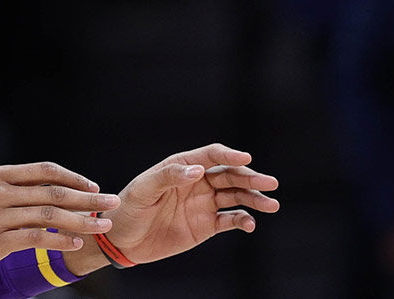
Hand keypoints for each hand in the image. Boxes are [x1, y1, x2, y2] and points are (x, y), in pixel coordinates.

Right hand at [0, 162, 120, 276]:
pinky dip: (60, 240)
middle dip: (89, 198)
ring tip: (104, 226)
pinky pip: (35, 238)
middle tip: (113, 202)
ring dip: (83, 221)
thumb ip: (11, 189)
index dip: (74, 177)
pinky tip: (76, 243)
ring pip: (50, 216)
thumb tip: (47, 192)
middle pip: (54, 193)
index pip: (44, 170)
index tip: (93, 185)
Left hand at [104, 143, 278, 264]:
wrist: (122, 239)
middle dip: (250, 177)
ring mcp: (204, 203)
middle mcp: (197, 182)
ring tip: (271, 204)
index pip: (210, 155)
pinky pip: (230, 220)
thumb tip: (197, 170)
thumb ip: (168, 178)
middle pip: (229, 175)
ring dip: (254, 199)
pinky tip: (250, 224)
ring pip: (236, 196)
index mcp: (181, 166)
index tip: (245, 158)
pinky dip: (243, 220)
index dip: (229, 155)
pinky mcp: (207, 225)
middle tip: (270, 183)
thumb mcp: (142, 190)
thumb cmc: (128, 208)